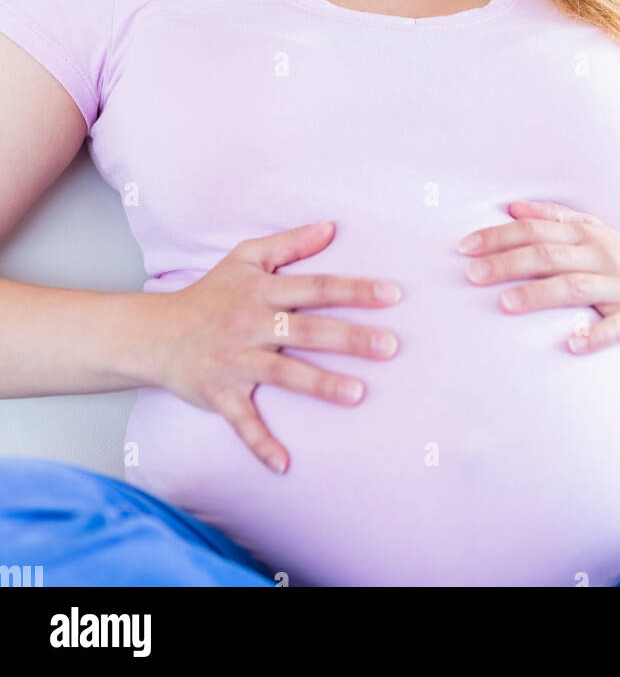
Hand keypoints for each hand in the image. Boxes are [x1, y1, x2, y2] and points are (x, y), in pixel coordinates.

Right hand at [148, 221, 401, 474]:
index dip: (354, 290)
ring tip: (357, 394)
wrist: (155, 333)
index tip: (391, 294)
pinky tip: (284, 465)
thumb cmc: (209, 293)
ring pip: (283, 373)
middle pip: (307, 330)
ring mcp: (236, 361)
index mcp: (262, 291)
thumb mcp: (245, 258)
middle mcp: (251, 324)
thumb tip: (331, 227)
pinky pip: (242, 421)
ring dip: (320, 384)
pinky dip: (260, 444)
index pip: (316, 287)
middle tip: (390, 346)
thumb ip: (290, 243)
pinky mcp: (219, 394)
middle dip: (350, 338)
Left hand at [457, 199, 619, 358]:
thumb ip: (555, 218)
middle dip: (508, 263)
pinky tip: (571, 345)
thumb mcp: (593, 235)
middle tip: (472, 274)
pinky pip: (616, 327)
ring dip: (539, 295)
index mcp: (587, 235)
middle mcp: (603, 256)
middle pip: (550, 255)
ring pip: (576, 287)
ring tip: (505, 305)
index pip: (537, 230)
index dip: (499, 236)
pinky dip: (594, 335)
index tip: (464, 247)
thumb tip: (513, 207)